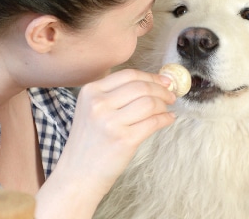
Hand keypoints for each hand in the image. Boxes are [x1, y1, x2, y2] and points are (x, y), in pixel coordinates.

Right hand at [36, 69, 175, 216]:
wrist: (78, 174)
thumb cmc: (89, 142)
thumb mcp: (91, 110)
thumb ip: (114, 94)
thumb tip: (153, 81)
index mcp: (90, 92)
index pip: (128, 75)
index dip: (151, 76)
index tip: (164, 81)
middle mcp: (99, 104)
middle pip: (141, 87)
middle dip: (162, 89)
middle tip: (170, 95)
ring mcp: (111, 122)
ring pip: (150, 102)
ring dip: (164, 104)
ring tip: (167, 109)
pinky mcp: (124, 140)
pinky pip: (154, 122)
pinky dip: (166, 119)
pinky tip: (168, 119)